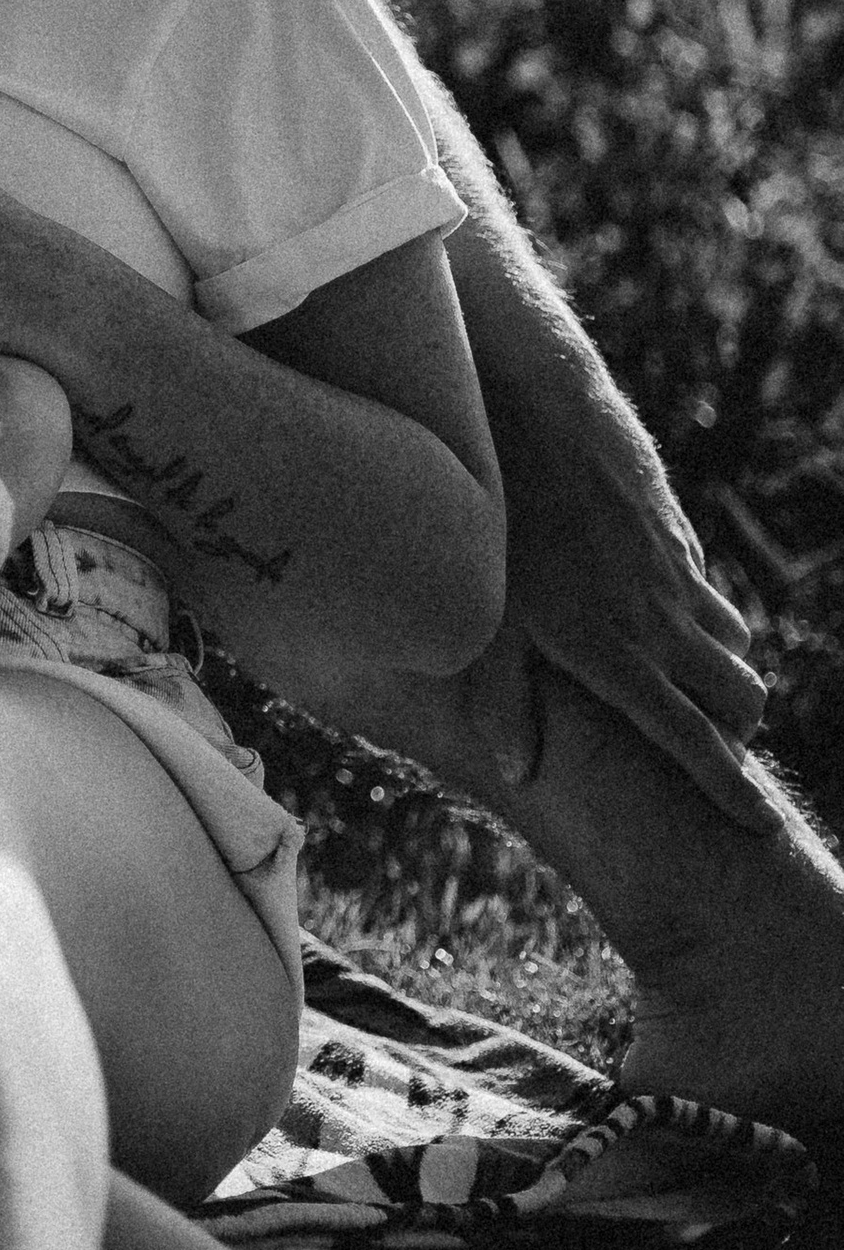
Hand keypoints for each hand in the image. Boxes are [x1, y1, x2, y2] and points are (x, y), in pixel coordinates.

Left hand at [479, 391, 777, 830]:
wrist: (546, 422)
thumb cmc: (502, 529)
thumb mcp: (486, 623)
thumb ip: (503, 701)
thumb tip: (518, 773)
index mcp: (617, 656)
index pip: (691, 741)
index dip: (730, 789)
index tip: (762, 827)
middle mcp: (661, 624)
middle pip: (738, 700)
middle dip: (738, 736)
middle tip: (717, 754)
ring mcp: (676, 580)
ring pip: (735, 649)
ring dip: (724, 680)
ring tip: (690, 695)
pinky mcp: (678, 543)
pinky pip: (712, 599)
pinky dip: (706, 626)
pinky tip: (665, 622)